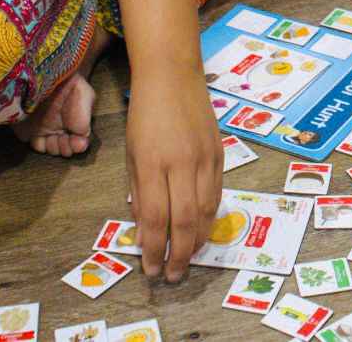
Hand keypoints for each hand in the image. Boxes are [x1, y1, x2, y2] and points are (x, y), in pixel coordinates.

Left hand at [127, 67, 223, 280]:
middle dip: (179, 254)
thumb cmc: (144, 112)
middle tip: (173, 275)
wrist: (173, 74)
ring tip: (188, 258)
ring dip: (198, 240)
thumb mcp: (131, 151)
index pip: (154, 217)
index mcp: (153, 163)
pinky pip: (217, 194)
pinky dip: (210, 217)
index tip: (150, 269)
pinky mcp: (220, 154)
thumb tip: (143, 224)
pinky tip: (201, 229)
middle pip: (184, 221)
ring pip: (206, 211)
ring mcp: (205, 159)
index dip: (152, 249)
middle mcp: (182, 164)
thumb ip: (137, 187)